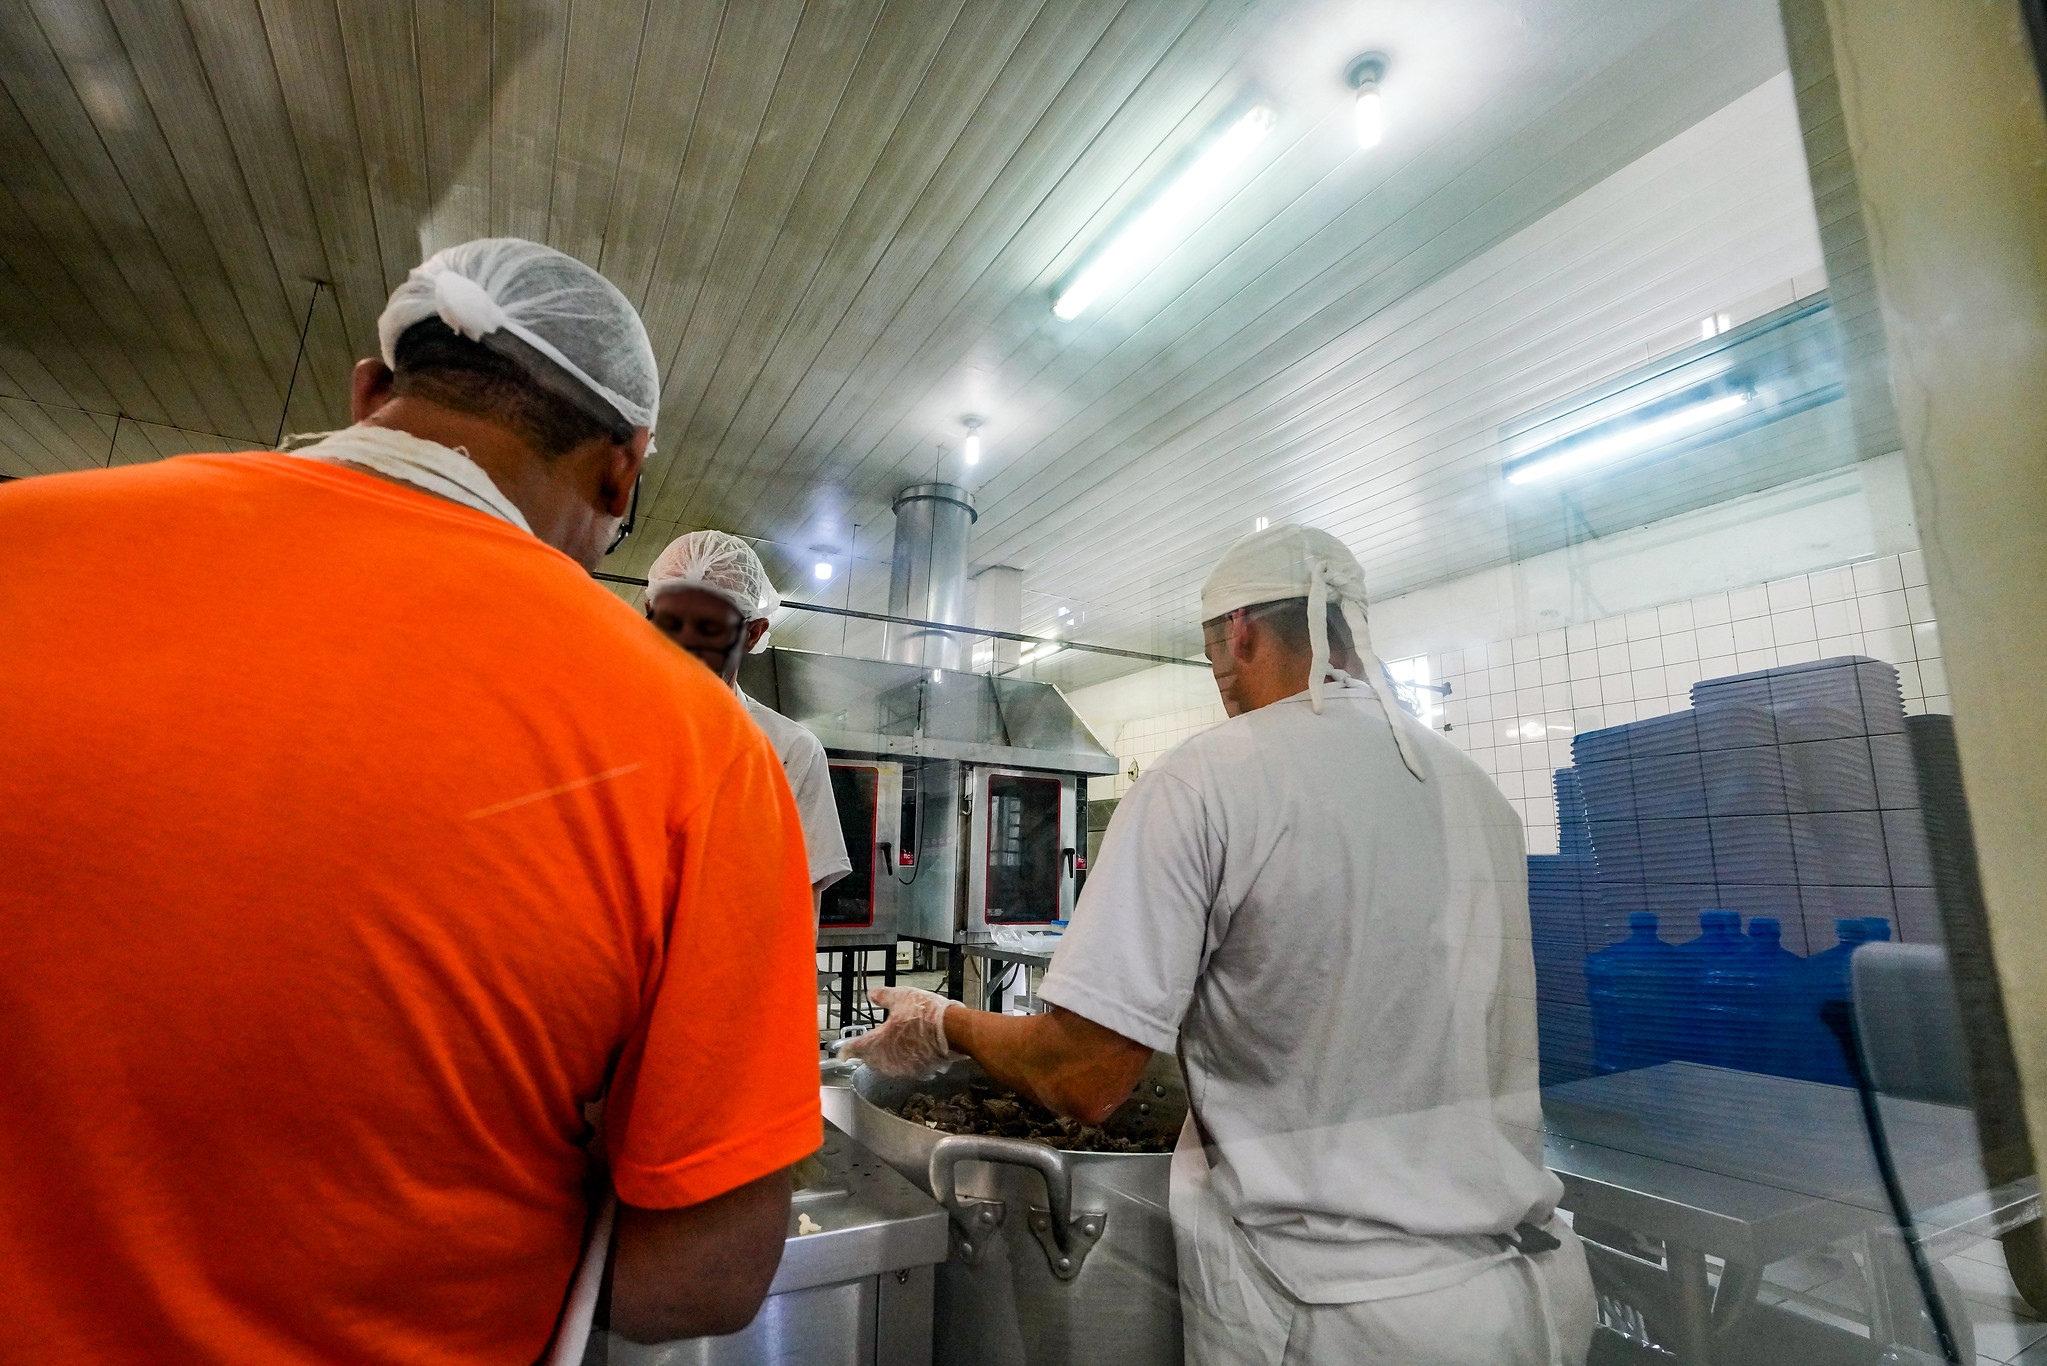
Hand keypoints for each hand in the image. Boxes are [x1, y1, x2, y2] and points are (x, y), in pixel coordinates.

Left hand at [835, 986, 960, 1079]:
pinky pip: (904, 1069)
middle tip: (866, 1045)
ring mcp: (904, 1068)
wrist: (953, 1030)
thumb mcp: (901, 996)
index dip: (846, 1050)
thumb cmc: (926, 1014)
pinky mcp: (919, 1071)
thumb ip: (883, 997)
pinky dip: (902, 1061)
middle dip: (867, 1053)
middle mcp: (888, 1059)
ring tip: (887, 1047)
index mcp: (878, 1042)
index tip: (842, 1053)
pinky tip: (908, 1052)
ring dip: (884, 1058)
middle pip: (870, 1060)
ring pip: (886, 1066)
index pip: (855, 1049)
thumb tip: (872, 994)